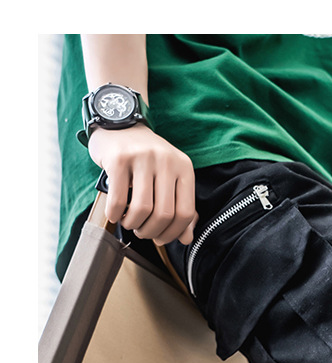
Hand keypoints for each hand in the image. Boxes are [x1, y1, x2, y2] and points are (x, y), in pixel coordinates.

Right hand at [88, 124, 197, 244]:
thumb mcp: (169, 177)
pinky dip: (115, 214)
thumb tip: (186, 239)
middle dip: (151, 231)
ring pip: (142, 209)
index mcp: (184, 167)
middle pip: (164, 214)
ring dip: (133, 224)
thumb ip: (180, 206)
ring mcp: (142, 157)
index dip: (173, 233)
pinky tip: (114, 214)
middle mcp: (166, 160)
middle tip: (141, 232)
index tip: (161, 239)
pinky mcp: (119, 158)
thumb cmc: (146, 158)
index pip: (185, 212)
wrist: (120, 123)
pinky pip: (118, 199)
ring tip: (128, 222)